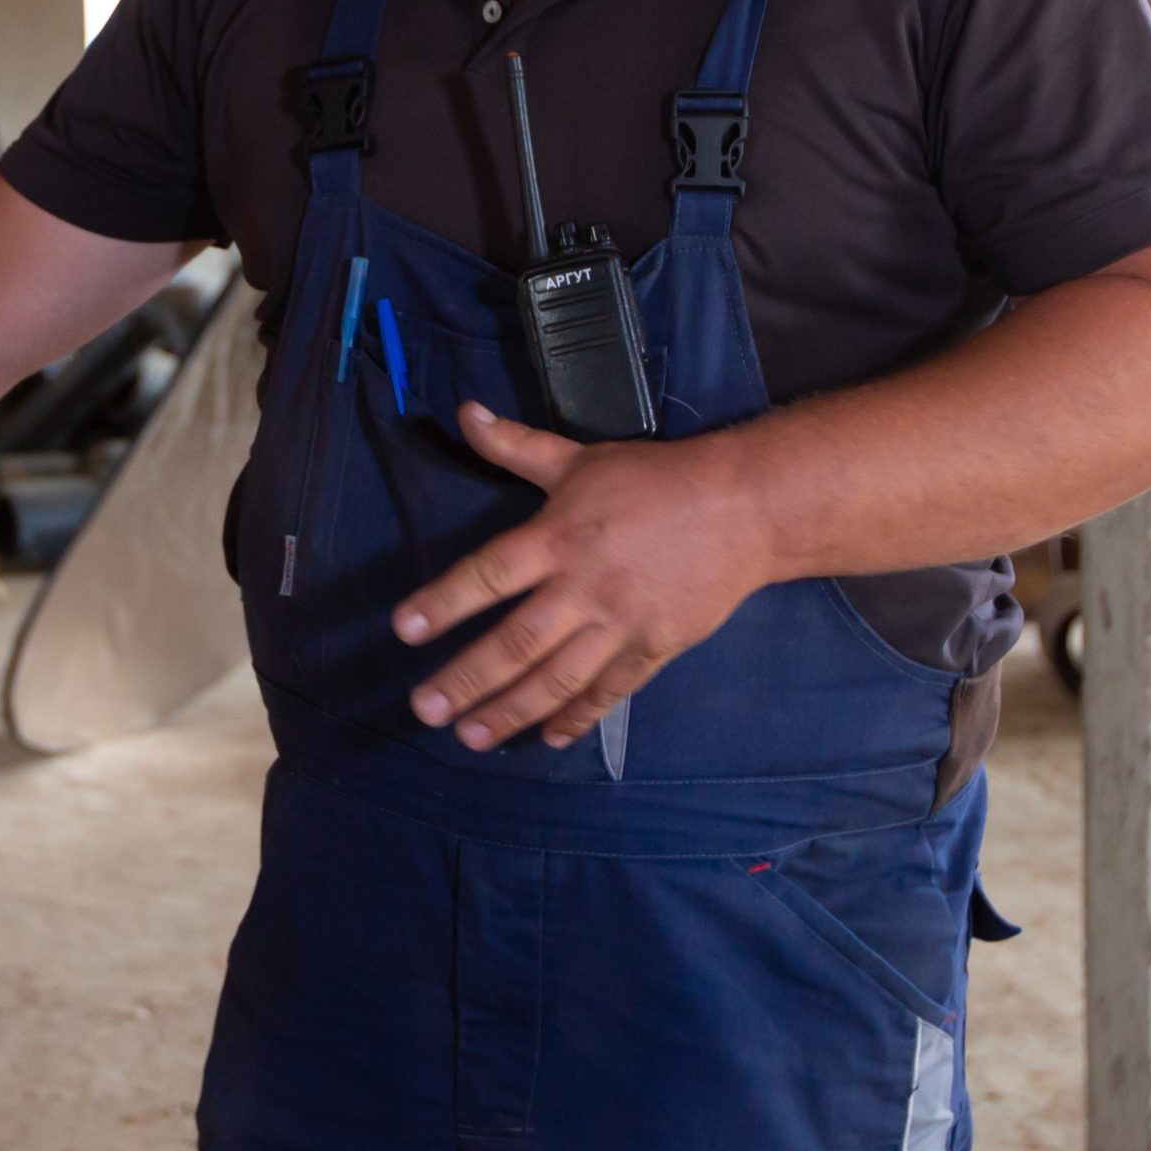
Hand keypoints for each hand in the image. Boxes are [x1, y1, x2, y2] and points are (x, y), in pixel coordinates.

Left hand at [392, 404, 769, 750]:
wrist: (745, 508)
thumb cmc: (654, 480)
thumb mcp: (579, 457)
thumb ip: (516, 446)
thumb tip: (464, 413)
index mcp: (559, 538)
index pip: (490, 574)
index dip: (446, 601)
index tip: (405, 629)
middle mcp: (584, 587)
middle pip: (517, 642)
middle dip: (467, 679)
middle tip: (424, 710)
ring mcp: (621, 624)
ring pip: (558, 678)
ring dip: (511, 710)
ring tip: (471, 737)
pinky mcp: (655, 648)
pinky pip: (610, 691)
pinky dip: (578, 716)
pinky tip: (548, 737)